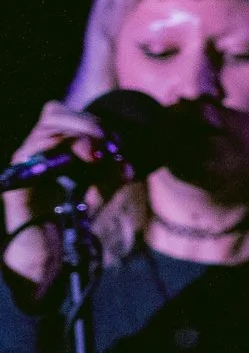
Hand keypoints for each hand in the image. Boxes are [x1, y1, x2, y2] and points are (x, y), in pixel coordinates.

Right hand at [2, 102, 109, 289]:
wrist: (49, 241)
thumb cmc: (72, 211)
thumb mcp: (101, 187)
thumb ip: (114, 171)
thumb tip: (127, 165)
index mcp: (56, 142)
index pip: (67, 113)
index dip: (94, 121)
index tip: (117, 145)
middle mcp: (37, 145)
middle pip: (54, 112)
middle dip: (88, 124)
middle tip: (108, 146)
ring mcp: (25, 158)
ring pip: (46, 127)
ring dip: (78, 134)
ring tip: (97, 156)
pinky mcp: (17, 174)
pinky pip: (29, 152)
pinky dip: (58, 150)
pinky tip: (83, 161)